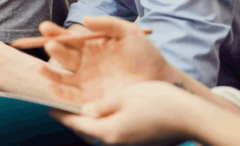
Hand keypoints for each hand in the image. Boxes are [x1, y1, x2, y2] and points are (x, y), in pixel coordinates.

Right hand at [39, 16, 172, 104]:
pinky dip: (59, 93)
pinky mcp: (91, 98)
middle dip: (53, 49)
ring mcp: (86, 81)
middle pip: (63, 56)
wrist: (161, 81)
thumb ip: (107, 23)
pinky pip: (71, 96)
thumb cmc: (146, 55)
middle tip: (49, 44)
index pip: (68, 39)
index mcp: (91, 47)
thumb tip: (84, 18)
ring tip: (41, 67)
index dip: (55, 33)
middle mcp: (85, 64)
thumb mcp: (128, 33)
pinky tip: (52, 87)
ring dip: (49, 72)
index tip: (44, 27)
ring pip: (61, 76)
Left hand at [52, 81, 207, 145]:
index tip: (48, 106)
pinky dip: (103, 120)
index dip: (60, 113)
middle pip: (85, 130)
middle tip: (62, 102)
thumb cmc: (157, 102)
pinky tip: (102, 108)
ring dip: (88, 118)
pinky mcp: (137, 139)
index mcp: (108, 131)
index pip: (75, 124)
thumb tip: (85, 110)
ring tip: (79, 103)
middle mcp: (115, 141)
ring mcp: (127, 142)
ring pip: (99, 130)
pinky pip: (112, 130)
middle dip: (73, 117)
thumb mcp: (124, 96)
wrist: (191, 117)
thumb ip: (101, 105)